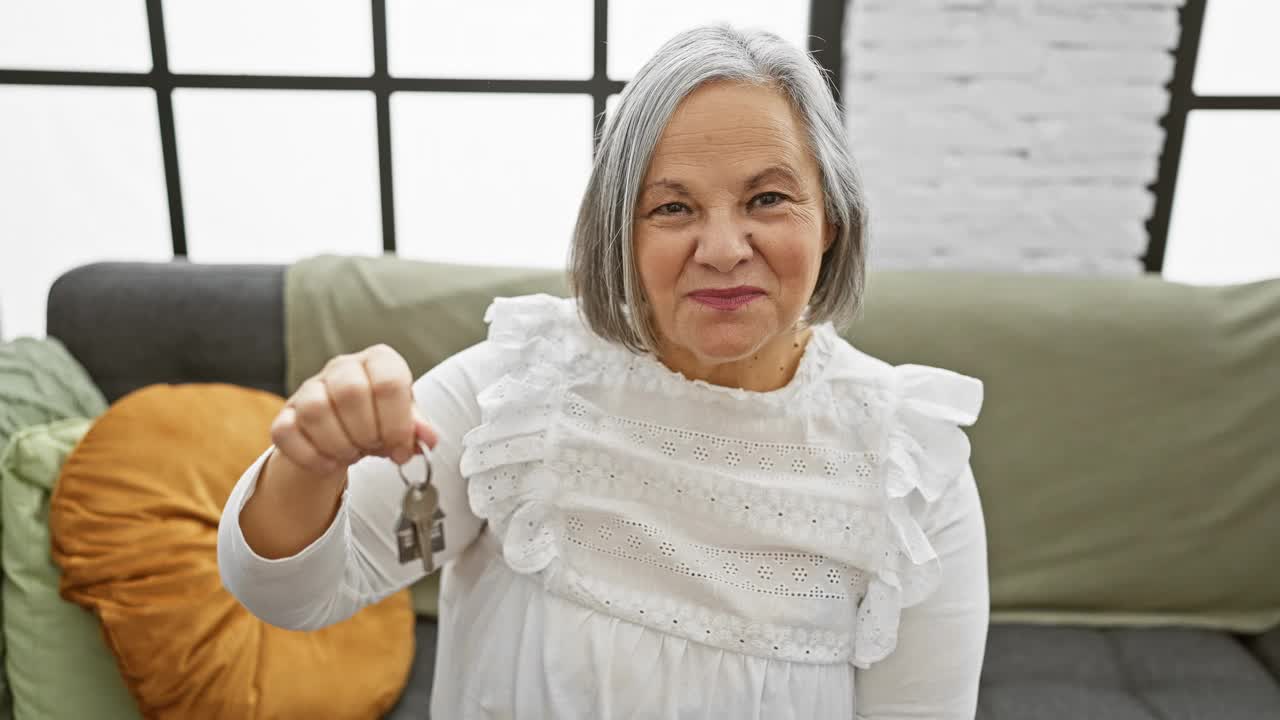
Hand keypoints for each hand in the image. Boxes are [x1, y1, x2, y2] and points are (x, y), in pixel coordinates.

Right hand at [270, 344, 438, 476]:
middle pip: (350, 393)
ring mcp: (309, 388)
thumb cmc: (380, 419)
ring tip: (353, 453)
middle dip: (367, 433)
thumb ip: (417, 428)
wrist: (345, 429)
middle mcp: (342, 367)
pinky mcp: (286, 414)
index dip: (397, 424)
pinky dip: (310, 456)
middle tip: (374, 448)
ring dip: (339, 444)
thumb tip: (428, 437)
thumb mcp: (405, 420)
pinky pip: (286, 432)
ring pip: (315, 411)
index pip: (388, 383)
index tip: (401, 448)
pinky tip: (329, 463)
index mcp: (379, 361)